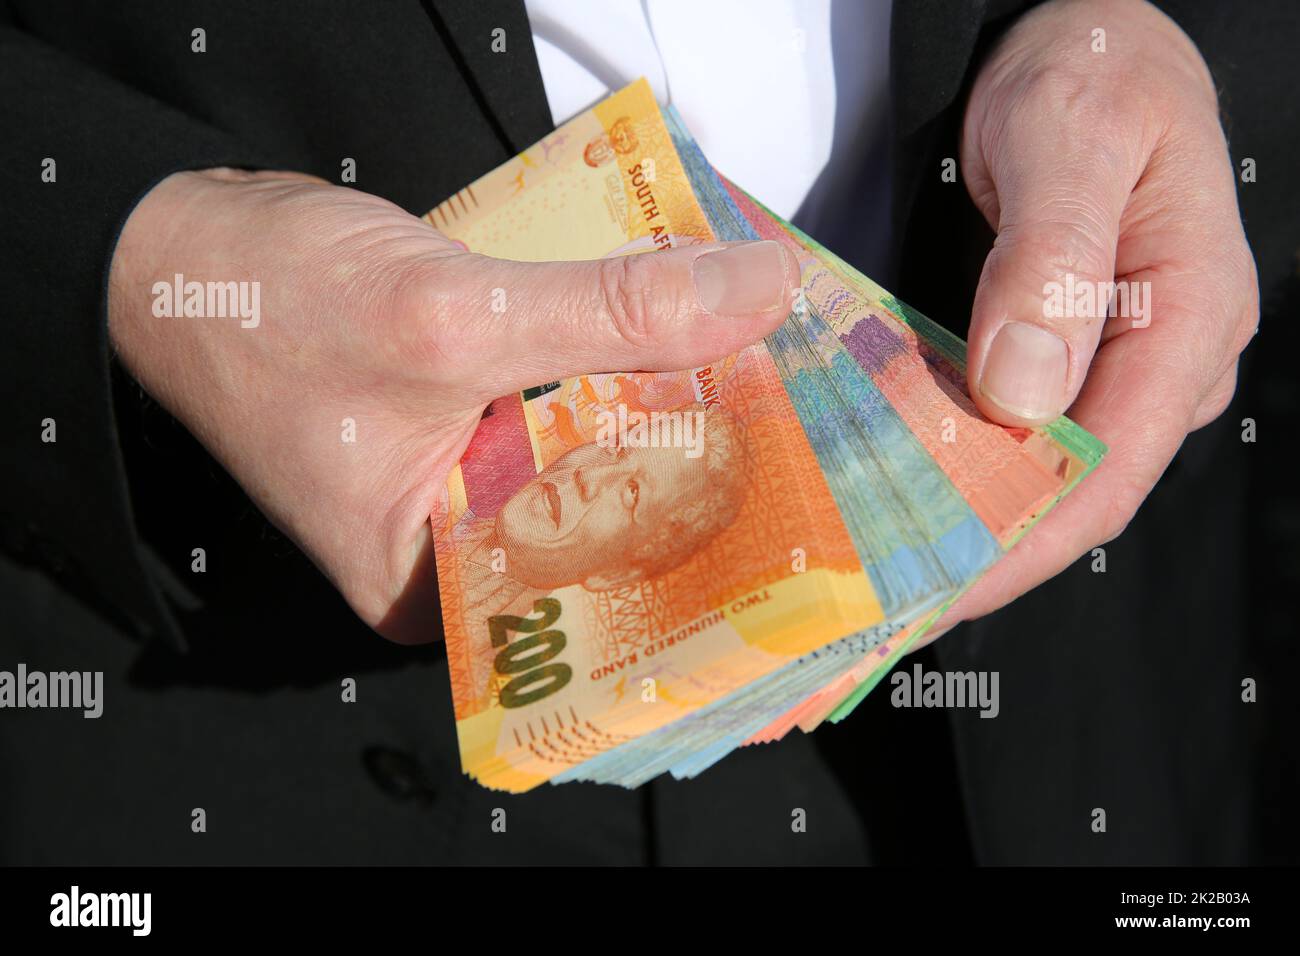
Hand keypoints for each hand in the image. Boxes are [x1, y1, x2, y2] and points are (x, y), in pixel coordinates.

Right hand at [108, 169, 798, 642]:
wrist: (175, 248)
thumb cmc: (262, 310)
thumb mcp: (451, 315)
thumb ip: (610, 310)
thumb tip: (754, 294)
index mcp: (436, 585)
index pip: (597, 589)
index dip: (696, 544)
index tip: (785, 501)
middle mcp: (456, 549)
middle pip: (607, 517)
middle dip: (693, 467)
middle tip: (793, 427)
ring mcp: (462, 481)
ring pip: (592, 453)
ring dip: (659, 407)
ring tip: (754, 379)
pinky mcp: (468, 419)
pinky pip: (563, 404)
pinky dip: (611, 366)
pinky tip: (675, 340)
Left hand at [927, 0, 1258, 640]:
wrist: (1079, 38)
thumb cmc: (1094, 70)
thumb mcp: (1071, 141)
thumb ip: (1053, 263)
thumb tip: (1026, 392)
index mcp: (1189, 315)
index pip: (1112, 471)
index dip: (1027, 543)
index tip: (944, 585)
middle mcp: (1160, 356)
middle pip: (1076, 487)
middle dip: (985, 546)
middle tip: (886, 588)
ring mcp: (1114, 360)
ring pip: (1042, 466)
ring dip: (966, 513)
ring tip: (880, 552)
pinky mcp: (1068, 353)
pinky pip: (1019, 428)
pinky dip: (962, 463)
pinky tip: (902, 482)